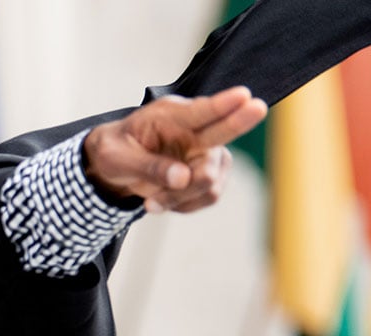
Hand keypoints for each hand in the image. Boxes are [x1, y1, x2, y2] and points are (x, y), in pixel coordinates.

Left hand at [83, 86, 266, 212]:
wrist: (114, 167)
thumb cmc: (114, 151)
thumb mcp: (115, 158)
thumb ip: (147, 166)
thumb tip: (182, 177)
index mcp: (168, 116)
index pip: (198, 110)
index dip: (222, 104)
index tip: (243, 96)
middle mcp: (193, 130)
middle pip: (222, 130)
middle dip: (240, 120)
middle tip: (257, 107)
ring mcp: (207, 152)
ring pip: (209, 179)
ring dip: (181, 196)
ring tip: (151, 201)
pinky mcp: (211, 173)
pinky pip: (207, 196)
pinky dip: (184, 204)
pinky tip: (163, 200)